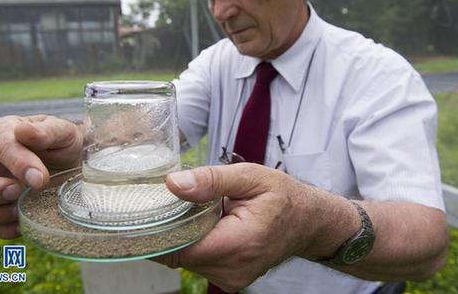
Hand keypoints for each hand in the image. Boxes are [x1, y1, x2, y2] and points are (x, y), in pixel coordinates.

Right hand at [0, 115, 82, 238]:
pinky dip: (2, 229)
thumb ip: (47, 131)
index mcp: (3, 132)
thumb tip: (23, 132)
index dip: (16, 163)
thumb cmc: (66, 144)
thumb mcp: (65, 132)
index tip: (40, 179)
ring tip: (22, 211)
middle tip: (17, 194)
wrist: (77, 165)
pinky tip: (23, 223)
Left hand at [154, 163, 325, 291]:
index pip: (179, 249)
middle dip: (172, 229)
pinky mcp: (231, 279)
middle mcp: (234, 269)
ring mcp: (232, 279)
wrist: (309, 223)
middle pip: (180, 255)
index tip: (148, 212)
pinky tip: (207, 226)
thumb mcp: (251, 177)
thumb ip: (211, 180)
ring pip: (187, 261)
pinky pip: (199, 263)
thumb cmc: (284, 198)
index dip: (159, 231)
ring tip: (198, 213)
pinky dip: (196, 244)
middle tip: (177, 202)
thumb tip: (173, 184)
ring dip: (185, 237)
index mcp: (239, 243)